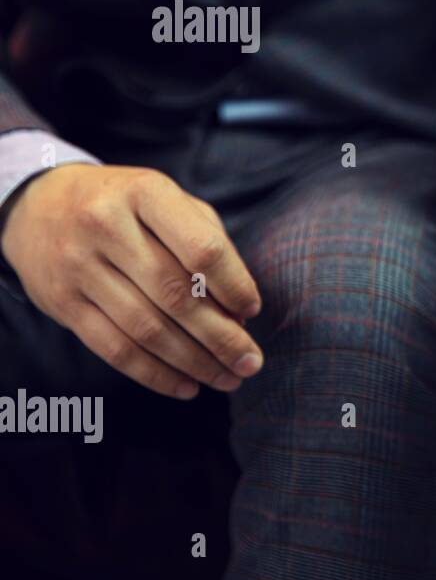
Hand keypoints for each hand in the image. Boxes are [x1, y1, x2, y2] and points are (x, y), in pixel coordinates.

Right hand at [0, 164, 262, 398]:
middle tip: (250, 364)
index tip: (253, 311)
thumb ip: (208, 243)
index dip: (235, 286)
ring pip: (147, 329)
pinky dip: (155, 374)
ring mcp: (79, 265)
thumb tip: (239, 312)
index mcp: (146, 193)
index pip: (202, 249)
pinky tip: (186, 387)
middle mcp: (106, 226)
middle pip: (177, 296)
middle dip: (222, 337)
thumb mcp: (168, 201)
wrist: (39, 205)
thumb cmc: (127, 206)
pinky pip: (114, 348)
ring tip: (227, 379)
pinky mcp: (61, 302)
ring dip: (194, 363)